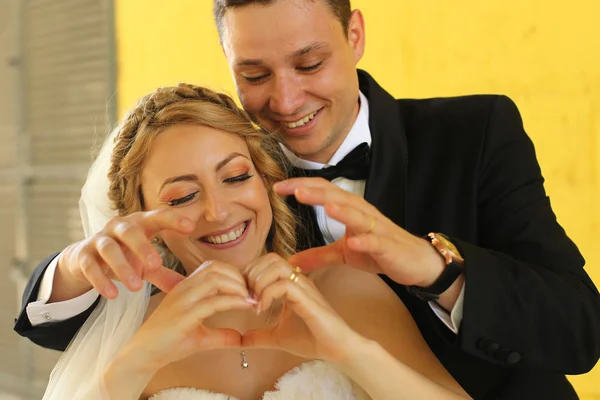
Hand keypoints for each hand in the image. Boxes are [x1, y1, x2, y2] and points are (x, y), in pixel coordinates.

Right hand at [59, 209, 195, 298]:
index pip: (158, 217)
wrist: (85, 260)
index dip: (173, 220)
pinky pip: (90, 266)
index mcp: (140, 224)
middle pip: (130, 232)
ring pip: (109, 249)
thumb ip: (165, 275)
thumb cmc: (125, 256)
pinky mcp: (83, 256)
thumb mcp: (146, 266)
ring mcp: (99, 240)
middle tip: (157, 264)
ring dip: (122, 267)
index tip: (190, 227)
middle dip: (143, 247)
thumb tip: (188, 288)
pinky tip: (112, 294)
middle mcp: (119, 227)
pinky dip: (101, 280)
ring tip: (136, 287)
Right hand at [121, 260, 253, 371]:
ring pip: (214, 278)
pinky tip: (245, 306)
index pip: (212, 267)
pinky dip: (233, 301)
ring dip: (238, 286)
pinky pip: (213, 301)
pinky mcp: (183, 315)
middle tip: (253, 293)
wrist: (143, 355)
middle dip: (239, 277)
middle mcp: (183, 289)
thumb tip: (240, 339)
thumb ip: (221, 335)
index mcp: (186, 288)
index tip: (248, 289)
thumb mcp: (200, 336)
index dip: (234, 273)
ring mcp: (182, 300)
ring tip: (250, 299)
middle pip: (215, 268)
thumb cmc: (168, 343)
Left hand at [242, 253, 362, 361]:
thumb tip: (239, 340)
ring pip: (277, 266)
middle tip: (247, 297)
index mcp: (291, 284)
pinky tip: (262, 310)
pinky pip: (284, 284)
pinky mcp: (308, 299)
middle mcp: (298, 281)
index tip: (244, 295)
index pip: (267, 262)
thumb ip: (259, 336)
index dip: (251, 273)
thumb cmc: (311, 339)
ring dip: (260, 282)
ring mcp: (304, 287)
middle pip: (271, 258)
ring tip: (255, 302)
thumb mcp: (277, 337)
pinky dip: (268, 294)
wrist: (335, 349)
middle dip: (253, 274)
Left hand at [275, 178, 444, 286]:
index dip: (301, 187)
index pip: (323, 191)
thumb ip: (317, 255)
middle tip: (293, 189)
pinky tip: (353, 241)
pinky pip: (376, 242)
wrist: (415, 262)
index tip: (277, 187)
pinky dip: (365, 241)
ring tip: (325, 206)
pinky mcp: (389, 247)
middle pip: (338, 197)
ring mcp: (377, 230)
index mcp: (350, 210)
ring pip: (358, 215)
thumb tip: (291, 262)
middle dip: (316, 192)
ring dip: (342, 210)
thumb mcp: (343, 254)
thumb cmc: (379, 251)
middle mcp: (363, 213)